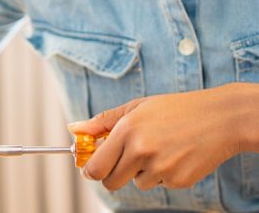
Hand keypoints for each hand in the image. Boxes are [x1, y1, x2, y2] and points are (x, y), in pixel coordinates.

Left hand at [68, 84, 242, 190]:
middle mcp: (141, 151)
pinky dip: (161, 174)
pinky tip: (173, 154)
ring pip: (135, 183)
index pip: (96, 166)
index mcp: (127, 130)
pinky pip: (158, 184)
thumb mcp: (135, 108)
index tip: (89, 168)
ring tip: (157, 148)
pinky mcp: (178, 181)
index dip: (89, 170)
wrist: (218, 118)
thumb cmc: (173, 109)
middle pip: (111, 182)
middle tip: (121, 161)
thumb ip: (102, 121)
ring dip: (139, 171)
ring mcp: (161, 169)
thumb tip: (74, 129)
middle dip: (111, 175)